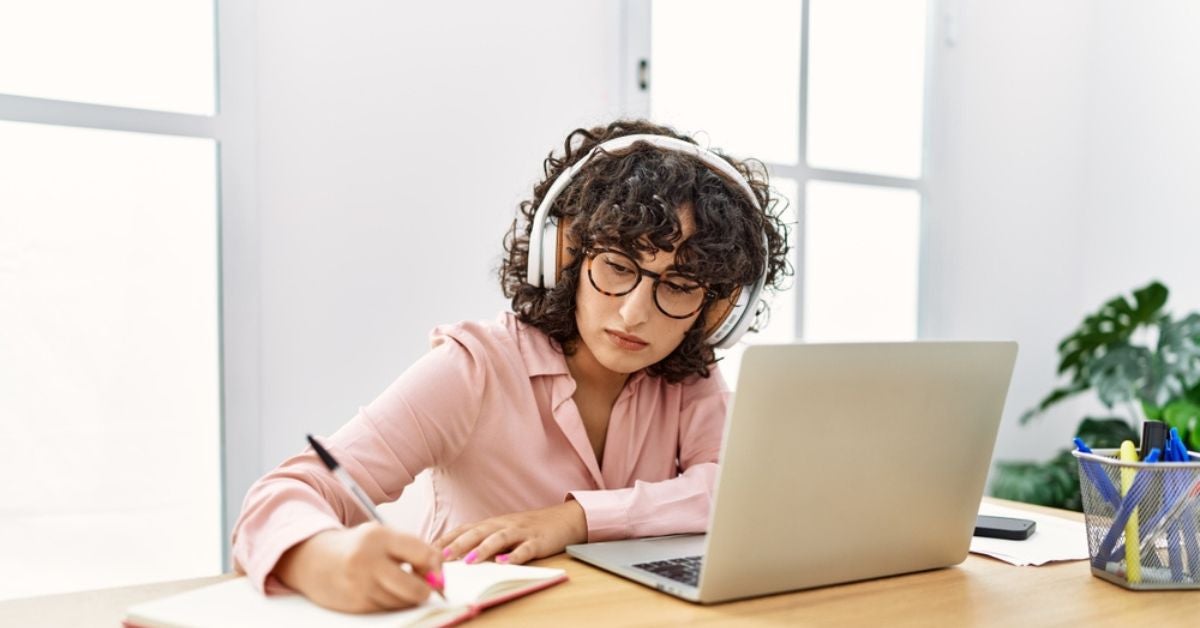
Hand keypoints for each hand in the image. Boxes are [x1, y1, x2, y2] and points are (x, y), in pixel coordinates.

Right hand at [273, 522, 442, 613]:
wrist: (313, 560)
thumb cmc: (358, 547)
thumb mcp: (383, 536)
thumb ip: (413, 549)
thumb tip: (439, 576)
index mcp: (379, 536)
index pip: (424, 555)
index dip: (437, 567)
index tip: (436, 571)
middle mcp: (368, 561)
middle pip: (417, 589)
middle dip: (427, 590)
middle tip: (424, 584)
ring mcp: (360, 585)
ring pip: (404, 602)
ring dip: (408, 597)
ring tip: (396, 582)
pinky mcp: (355, 605)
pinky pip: (388, 609)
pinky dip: (392, 602)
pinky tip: (382, 589)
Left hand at [434, 501, 587, 564]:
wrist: (564, 519)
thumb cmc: (529, 528)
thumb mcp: (503, 531)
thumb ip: (483, 540)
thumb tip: (455, 555)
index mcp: (493, 523)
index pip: (465, 529)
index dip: (447, 539)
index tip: (427, 550)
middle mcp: (503, 524)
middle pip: (478, 532)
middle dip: (458, 544)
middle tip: (441, 556)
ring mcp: (521, 532)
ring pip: (499, 538)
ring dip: (482, 549)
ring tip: (469, 561)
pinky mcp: (538, 541)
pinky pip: (525, 549)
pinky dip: (515, 556)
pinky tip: (505, 563)